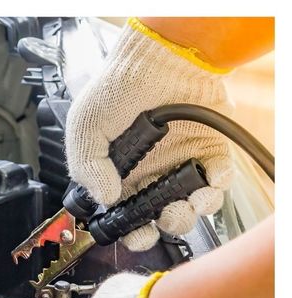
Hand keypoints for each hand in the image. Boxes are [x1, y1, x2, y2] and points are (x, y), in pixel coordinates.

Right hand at [65, 18, 233, 250]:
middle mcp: (150, 176)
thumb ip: (86, 167)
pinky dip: (217, 186)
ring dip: (192, 211)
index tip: (139, 233)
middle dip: (167, 225)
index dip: (134, 233)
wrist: (157, 57)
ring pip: (192, 206)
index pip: (128, 217)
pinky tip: (208, 177)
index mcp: (121, 177)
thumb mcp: (85, 128)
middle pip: (162, 219)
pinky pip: (218, 180)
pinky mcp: (208, 151)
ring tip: (190, 200)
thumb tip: (105, 198)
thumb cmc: (117, 89)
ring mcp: (180, 165)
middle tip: (166, 215)